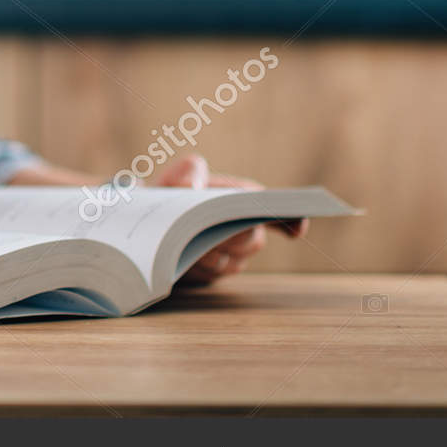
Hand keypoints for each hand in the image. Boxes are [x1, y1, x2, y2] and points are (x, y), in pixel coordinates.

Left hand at [153, 153, 307, 286]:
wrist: (150, 219)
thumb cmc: (169, 194)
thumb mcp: (176, 176)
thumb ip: (188, 172)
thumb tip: (191, 186)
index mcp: (238, 197)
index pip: (271, 208)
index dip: (290, 220)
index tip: (296, 230)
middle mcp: (241, 226)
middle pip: (253, 239)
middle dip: (234, 238)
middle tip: (213, 233)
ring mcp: (230, 251)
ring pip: (234, 261)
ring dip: (213, 255)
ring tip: (190, 245)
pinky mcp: (214, 271)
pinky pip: (215, 275)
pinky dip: (201, 268)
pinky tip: (185, 259)